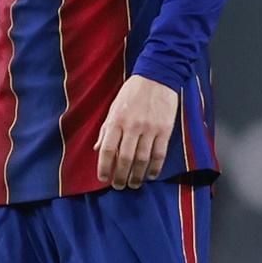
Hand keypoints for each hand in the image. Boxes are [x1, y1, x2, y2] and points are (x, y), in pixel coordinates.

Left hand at [93, 75, 178, 189]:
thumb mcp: (114, 107)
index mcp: (116, 120)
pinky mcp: (165, 130)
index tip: (103, 178)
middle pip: (124, 159)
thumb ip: (106, 128)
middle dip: (121, 176)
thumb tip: (97, 149)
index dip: (103, 166)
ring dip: (137, 176)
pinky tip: (151, 175)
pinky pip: (159, 154)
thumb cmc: (132, 92)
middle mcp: (132, 126)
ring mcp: (149, 129)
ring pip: (142, 160)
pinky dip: (155, 168)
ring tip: (133, 184)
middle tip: (119, 186)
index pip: (106, 149)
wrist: (157, 76)